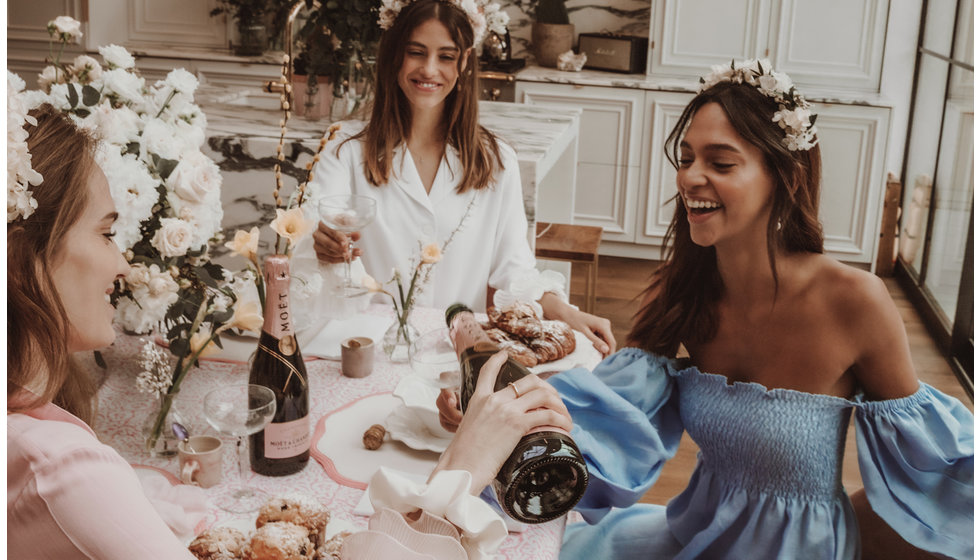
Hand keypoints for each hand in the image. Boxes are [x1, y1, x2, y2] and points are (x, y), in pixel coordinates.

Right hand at [313, 222, 360, 263]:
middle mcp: (317, 234)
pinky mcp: (319, 254)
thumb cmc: (341, 226)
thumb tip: (357, 234)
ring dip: (343, 255)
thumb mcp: (347, 223)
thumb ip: (352, 227)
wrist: (338, 233)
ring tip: (355, 254)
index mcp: (323, 224)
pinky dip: (340, 260)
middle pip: (328, 243)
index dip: (339, 237)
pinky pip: (330, 259)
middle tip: (348, 252)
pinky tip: (348, 259)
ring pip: (330, 252)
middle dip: (340, 249)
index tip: (346, 243)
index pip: (331, 231)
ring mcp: (317, 245)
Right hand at [432, 351, 572, 492]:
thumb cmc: (463, 457)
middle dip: (547, 388)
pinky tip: (565, 426)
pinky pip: (548, 415)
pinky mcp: (517, 424)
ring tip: (564, 417)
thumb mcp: (468, 429)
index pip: (488, 371)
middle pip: (529, 381)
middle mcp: (494, 399)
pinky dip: (561, 419)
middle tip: (555, 401)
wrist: (461, 468)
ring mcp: (506, 410)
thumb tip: (494, 431)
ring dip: (559, 404)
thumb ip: (482, 422)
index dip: (498, 360)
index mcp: (478, 399)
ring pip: (543, 394)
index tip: (505, 355)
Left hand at [565, 309, 615, 355]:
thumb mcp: (585, 332)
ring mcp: (604, 325)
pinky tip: (593, 344)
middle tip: (599, 358)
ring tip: (593, 347)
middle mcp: (606, 324)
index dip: (611, 352)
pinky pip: (603, 338)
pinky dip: (599, 343)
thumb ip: (596, 341)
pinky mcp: (601, 327)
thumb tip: (606, 350)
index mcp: (604, 325)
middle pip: (610, 342)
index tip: (607, 361)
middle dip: (605, 350)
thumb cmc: (575, 321)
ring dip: (601, 347)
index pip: (611, 341)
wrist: (569, 314)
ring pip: (606, 341)